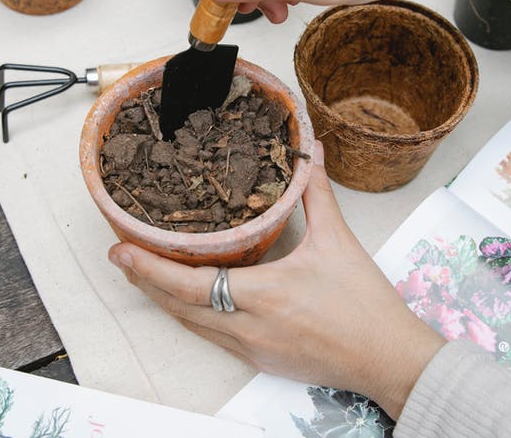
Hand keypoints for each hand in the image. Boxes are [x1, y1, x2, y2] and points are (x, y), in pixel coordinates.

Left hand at [107, 141, 444, 418]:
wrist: (390, 359)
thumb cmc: (366, 304)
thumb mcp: (338, 241)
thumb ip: (315, 193)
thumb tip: (309, 150)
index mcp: (265, 295)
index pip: (192, 284)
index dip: (151, 268)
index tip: (122, 251)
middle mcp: (250, 328)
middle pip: (180, 308)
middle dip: (146, 282)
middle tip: (120, 258)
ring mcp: (253, 348)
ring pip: (193, 325)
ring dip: (166, 300)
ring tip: (144, 274)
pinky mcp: (261, 360)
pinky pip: (214, 337)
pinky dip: (192, 315)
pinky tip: (187, 299)